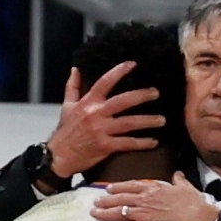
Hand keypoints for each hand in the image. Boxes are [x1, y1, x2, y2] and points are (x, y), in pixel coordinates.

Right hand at [47, 62, 164, 177]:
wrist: (58, 156)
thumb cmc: (65, 131)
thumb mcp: (66, 106)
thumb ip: (72, 87)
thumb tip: (75, 69)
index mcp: (88, 103)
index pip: (105, 82)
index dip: (119, 71)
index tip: (133, 64)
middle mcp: (96, 114)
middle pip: (123, 101)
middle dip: (142, 96)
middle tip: (156, 93)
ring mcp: (101, 130)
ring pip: (129, 123)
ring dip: (148, 121)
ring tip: (162, 120)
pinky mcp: (105, 146)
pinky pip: (127, 143)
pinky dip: (142, 143)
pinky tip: (154, 142)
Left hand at [90, 171, 219, 220]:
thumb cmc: (195, 206)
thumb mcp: (187, 188)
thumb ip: (179, 180)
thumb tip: (177, 174)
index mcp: (154, 189)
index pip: (131, 186)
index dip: (119, 187)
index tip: (109, 188)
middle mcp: (144, 200)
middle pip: (120, 198)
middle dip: (106, 200)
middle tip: (97, 201)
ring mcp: (141, 215)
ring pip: (117, 213)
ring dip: (104, 213)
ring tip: (94, 213)